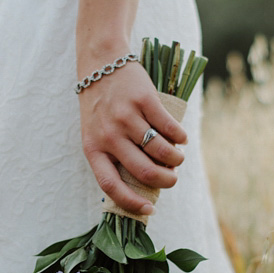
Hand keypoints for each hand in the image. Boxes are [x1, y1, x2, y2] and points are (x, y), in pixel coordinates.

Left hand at [78, 61, 187, 214]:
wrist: (101, 63)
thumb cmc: (100, 105)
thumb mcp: (95, 132)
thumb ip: (111, 155)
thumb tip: (141, 185)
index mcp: (92, 148)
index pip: (110, 185)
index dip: (131, 202)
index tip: (149, 210)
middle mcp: (108, 135)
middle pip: (143, 171)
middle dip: (166, 180)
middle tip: (172, 178)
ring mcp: (126, 117)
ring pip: (160, 151)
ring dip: (176, 160)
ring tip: (177, 158)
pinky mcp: (143, 100)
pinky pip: (169, 128)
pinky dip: (180, 137)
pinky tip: (181, 138)